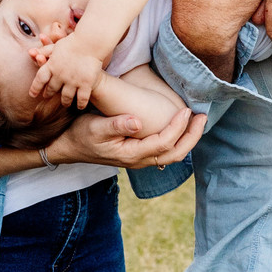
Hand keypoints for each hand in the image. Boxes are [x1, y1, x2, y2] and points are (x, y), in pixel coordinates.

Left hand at [29, 34, 105, 109]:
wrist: (90, 42)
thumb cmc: (73, 42)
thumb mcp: (57, 46)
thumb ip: (45, 51)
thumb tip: (35, 53)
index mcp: (52, 65)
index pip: (40, 79)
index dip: (35, 88)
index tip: (33, 94)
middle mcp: (60, 75)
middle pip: (52, 89)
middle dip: (49, 94)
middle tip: (47, 97)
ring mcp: (73, 81)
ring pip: (66, 97)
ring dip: (64, 102)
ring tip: (65, 104)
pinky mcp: (86, 84)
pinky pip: (82, 99)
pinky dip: (80, 104)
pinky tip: (79, 106)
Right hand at [50, 104, 204, 170]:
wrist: (69, 147)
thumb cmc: (80, 135)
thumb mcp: (94, 127)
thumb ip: (116, 125)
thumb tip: (137, 121)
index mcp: (131, 154)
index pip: (164, 143)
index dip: (178, 127)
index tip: (187, 110)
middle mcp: (139, 160)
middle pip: (176, 153)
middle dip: (192, 136)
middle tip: (202, 117)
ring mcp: (139, 159)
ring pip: (173, 154)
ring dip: (188, 138)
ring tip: (197, 121)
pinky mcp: (139, 154)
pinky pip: (165, 150)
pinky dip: (178, 139)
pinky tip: (182, 126)